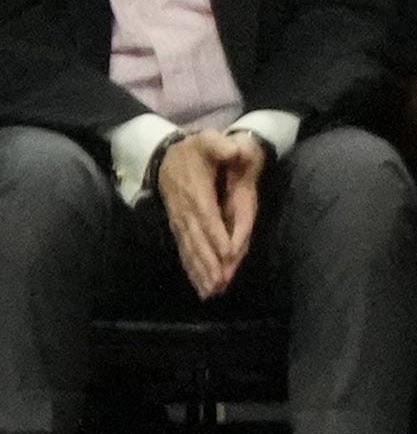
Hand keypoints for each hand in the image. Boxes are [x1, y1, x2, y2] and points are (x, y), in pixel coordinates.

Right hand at [158, 129, 264, 298]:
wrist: (165, 156)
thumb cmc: (194, 151)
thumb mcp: (207, 141)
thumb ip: (218, 145)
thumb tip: (233, 150)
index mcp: (196, 190)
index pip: (207, 215)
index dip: (217, 234)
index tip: (228, 254)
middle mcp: (186, 211)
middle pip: (199, 239)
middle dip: (210, 262)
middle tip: (220, 283)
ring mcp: (181, 222)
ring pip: (192, 250)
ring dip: (201, 272)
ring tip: (211, 292)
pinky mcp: (180, 230)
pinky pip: (186, 253)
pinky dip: (193, 271)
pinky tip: (202, 290)